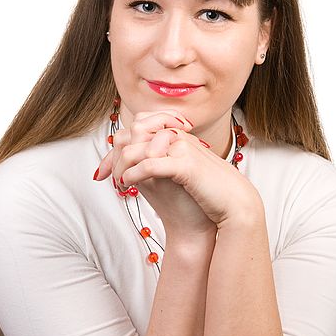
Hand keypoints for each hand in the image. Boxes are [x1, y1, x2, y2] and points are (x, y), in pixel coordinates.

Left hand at [95, 109, 264, 235]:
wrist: (233, 206)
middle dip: (114, 154)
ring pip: (137, 145)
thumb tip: (129, 165)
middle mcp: (177, 137)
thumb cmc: (205, 194)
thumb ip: (156, 164)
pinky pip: (149, 163)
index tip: (102, 174)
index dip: (115, 149)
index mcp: (176, 137)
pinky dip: (133, 174)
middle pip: (133, 131)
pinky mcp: (186, 166)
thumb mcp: (176, 175)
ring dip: (121, 165)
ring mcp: (181, 149)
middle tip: (108, 178)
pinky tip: (128, 186)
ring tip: (119, 183)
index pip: (137, 129)